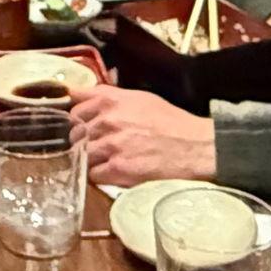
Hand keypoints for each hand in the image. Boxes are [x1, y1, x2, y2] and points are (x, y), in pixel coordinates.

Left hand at [69, 84, 215, 184]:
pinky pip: (93, 174)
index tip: (76, 123)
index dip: (75, 116)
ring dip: (88, 159)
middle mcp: (107, 120)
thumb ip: (109, 96)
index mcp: (110, 99)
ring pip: (80, 154)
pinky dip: (98, 176)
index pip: (73, 105)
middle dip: (80, 139)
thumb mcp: (140, 98)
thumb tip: (81, 94)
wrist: (196, 147)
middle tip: (93, 145)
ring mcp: (111, 145)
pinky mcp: (118, 169)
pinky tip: (111, 172)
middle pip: (73, 132)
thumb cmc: (171, 122)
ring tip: (103, 161)